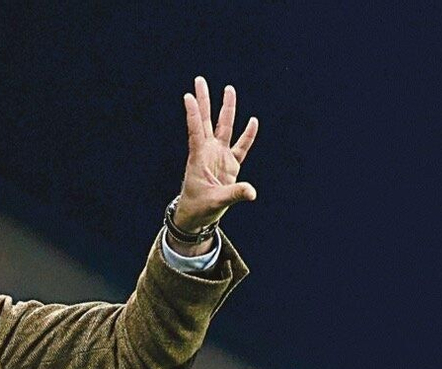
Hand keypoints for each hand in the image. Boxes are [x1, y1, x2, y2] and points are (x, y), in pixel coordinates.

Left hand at [173, 75, 258, 239]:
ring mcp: (219, 156)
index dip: (192, 113)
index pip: (195, 130)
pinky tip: (253, 121)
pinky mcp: (231, 165)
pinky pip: (241, 146)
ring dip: (226, 109)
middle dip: (204, 100)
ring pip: (224, 127)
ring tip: (228, 89)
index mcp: (199, 157)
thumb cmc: (200, 208)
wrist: (198, 217)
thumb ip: (234, 194)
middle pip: (207, 120)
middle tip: (199, 79)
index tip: (188, 95)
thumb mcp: (216, 202)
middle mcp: (209, 152)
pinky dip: (248, 135)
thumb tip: (252, 192)